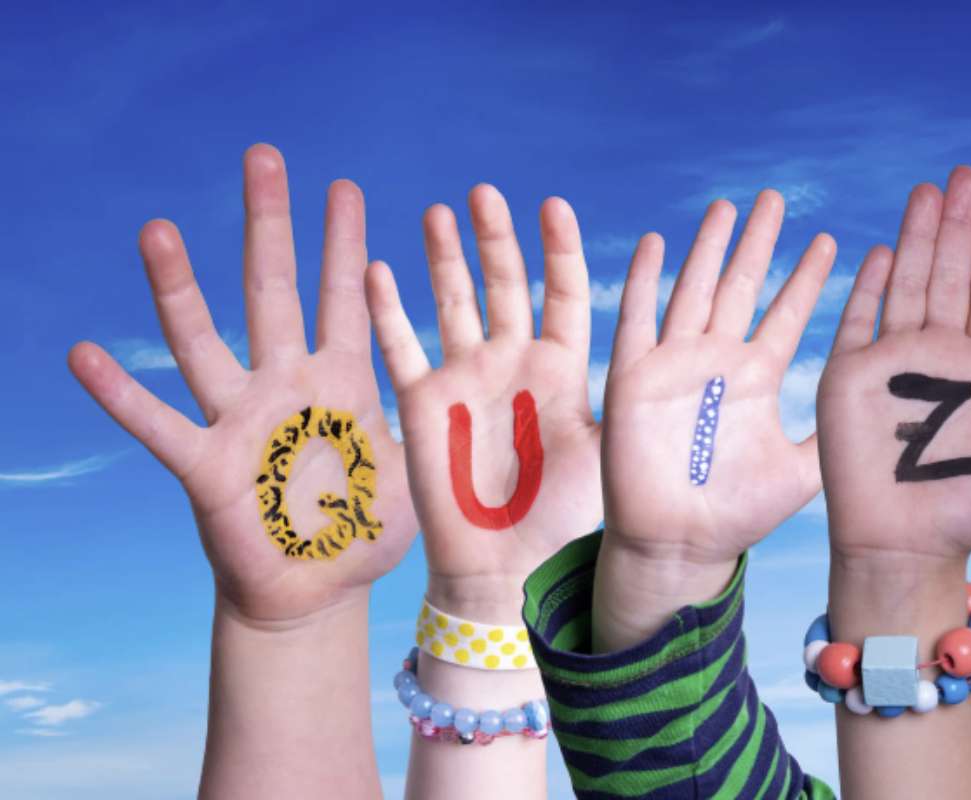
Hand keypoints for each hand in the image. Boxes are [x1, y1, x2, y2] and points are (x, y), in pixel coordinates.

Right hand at [69, 144, 417, 623]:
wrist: (317, 592)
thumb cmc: (365, 531)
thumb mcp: (418, 473)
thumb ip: (438, 429)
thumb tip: (485, 393)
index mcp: (342, 381)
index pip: (344, 297)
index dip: (344, 243)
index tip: (343, 186)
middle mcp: (287, 385)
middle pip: (273, 292)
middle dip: (271, 227)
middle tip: (264, 157)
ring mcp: (242, 420)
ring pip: (205, 342)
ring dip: (180, 289)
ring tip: (159, 230)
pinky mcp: (207, 467)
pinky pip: (159, 426)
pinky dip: (122, 395)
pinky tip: (84, 355)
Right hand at [366, 185, 600, 620]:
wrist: (507, 567)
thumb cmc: (563, 517)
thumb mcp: (606, 451)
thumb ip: (628, 400)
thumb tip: (680, 354)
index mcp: (561, 367)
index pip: (562, 292)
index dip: (558, 249)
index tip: (554, 204)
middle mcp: (513, 361)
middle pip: (505, 284)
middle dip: (496, 237)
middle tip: (487, 192)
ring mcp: (466, 377)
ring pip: (454, 301)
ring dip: (446, 258)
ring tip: (440, 212)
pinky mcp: (424, 402)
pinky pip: (401, 346)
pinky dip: (388, 311)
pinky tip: (377, 269)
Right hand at [595, 191, 834, 647]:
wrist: (680, 544)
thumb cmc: (739, 514)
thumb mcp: (802, 472)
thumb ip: (833, 435)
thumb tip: (887, 415)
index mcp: (757, 376)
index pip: (785, 313)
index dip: (806, 278)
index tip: (832, 241)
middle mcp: (718, 360)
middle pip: (741, 286)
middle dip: (759, 243)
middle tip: (776, 198)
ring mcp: (675, 364)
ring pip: (694, 289)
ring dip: (708, 249)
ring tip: (727, 207)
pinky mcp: (635, 376)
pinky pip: (638, 318)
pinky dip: (644, 281)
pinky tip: (656, 243)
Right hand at [817, 166, 970, 571]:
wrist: (898, 543)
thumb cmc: (962, 513)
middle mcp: (940, 357)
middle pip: (951, 276)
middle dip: (958, 226)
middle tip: (965, 175)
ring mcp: (892, 362)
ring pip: (909, 284)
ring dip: (918, 238)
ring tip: (927, 192)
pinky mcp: (848, 375)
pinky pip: (860, 318)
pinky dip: (870, 285)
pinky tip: (883, 251)